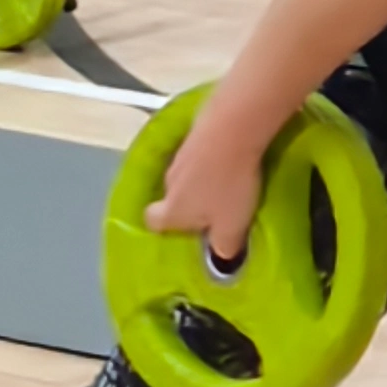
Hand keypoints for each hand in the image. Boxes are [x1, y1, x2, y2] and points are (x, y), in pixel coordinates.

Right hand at [142, 124, 268, 268]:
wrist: (233, 129)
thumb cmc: (230, 186)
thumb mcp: (232, 226)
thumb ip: (225, 245)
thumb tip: (222, 257)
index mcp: (171, 210)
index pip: (154, 222)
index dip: (167, 227)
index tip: (188, 228)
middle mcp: (168, 183)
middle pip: (172, 197)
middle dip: (191, 203)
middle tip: (219, 206)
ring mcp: (179, 155)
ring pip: (186, 174)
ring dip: (204, 179)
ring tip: (231, 180)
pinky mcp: (195, 132)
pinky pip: (200, 152)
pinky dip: (212, 157)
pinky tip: (232, 155)